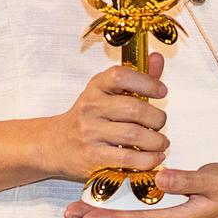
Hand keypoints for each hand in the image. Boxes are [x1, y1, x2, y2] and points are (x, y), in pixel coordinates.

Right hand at [38, 53, 170, 179]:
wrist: (56, 144)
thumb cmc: (89, 117)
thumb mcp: (107, 93)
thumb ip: (135, 78)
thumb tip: (157, 59)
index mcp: (96, 87)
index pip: (121, 76)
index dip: (147, 82)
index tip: (161, 91)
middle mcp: (91, 107)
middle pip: (134, 109)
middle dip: (156, 117)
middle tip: (160, 122)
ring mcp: (90, 133)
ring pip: (134, 134)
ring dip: (156, 140)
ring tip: (161, 142)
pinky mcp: (93, 157)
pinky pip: (128, 158)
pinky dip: (148, 159)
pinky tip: (155, 156)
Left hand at [63, 163, 217, 217]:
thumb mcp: (212, 180)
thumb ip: (187, 179)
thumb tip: (160, 179)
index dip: (111, 215)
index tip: (88, 214)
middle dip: (98, 216)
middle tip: (69, 213)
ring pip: (128, 217)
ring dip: (103, 212)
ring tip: (76, 210)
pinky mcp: (164, 213)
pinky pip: (136, 211)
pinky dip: (117, 206)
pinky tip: (101, 200)